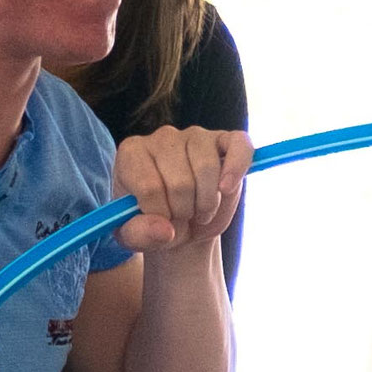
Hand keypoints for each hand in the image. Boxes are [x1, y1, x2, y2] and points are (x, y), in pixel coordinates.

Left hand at [115, 126, 247, 256]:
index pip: (149, 187)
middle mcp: (162, 137)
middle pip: (180, 182)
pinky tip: (226, 188)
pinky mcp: (224, 141)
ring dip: (207, 203)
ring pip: (207, 168)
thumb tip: (165, 230)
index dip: (160, 215)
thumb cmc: (152, 223)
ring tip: (199, 211)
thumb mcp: (134, 237)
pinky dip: (237, 168)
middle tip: (181, 217)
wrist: (179, 222)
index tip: (160, 222)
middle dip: (184, 212)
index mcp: (132, 153)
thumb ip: (140, 235)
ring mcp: (194, 135)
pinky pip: (239, 146)